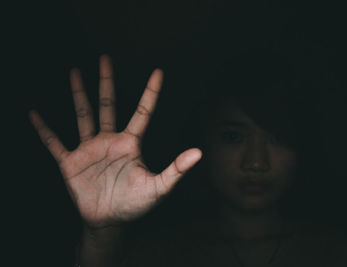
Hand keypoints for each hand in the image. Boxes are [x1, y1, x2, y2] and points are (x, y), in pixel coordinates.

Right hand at [30, 55, 201, 228]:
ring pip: (83, 115)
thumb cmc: (135, 204)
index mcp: (130, 143)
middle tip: (106, 58)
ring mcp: (89, 149)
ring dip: (79, 95)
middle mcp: (109, 141)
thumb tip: (199, 153)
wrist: (110, 222)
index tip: (158, 72)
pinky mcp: (70, 162)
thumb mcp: (159, 187)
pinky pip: (55, 142)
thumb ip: (176, 169)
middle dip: (107, 82)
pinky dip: (44, 130)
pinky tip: (35, 114)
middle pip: (108, 104)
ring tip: (75, 72)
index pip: (142, 112)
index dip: (150, 93)